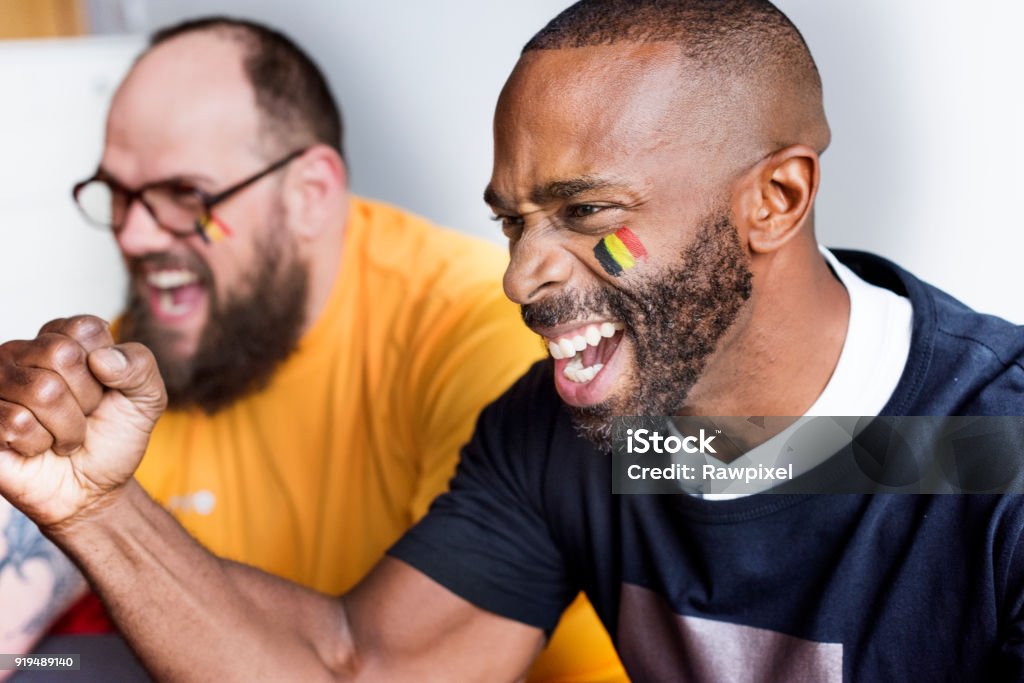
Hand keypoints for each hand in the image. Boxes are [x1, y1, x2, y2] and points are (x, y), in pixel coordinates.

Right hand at [0, 316, 165, 531]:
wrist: (93, 489)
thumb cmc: (114, 437)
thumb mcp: (147, 398)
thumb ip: (140, 366)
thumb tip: (102, 358)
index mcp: (62, 337)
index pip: (85, 329)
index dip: (107, 368)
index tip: (105, 389)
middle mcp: (23, 353)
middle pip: (62, 355)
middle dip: (86, 399)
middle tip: (82, 416)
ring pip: (42, 390)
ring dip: (66, 427)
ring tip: (61, 434)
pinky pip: (16, 422)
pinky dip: (40, 444)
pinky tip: (37, 447)